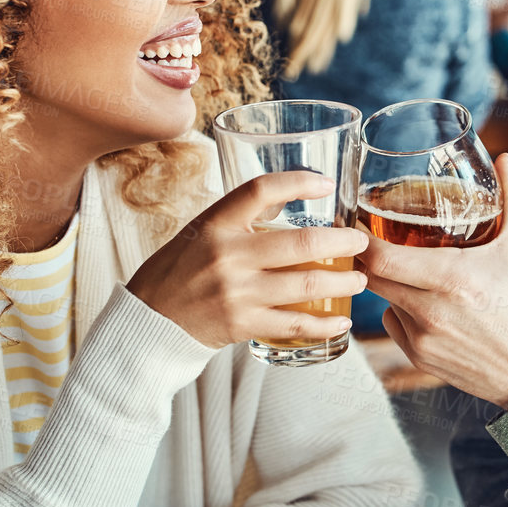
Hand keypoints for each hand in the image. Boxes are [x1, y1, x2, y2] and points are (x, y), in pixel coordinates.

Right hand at [128, 172, 367, 349]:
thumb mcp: (202, 231)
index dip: (299, 181)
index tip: (326, 184)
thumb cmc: (178, 271)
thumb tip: (290, 195)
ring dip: (342, 282)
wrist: (147, 321)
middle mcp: (226, 255)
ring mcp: (235, 292)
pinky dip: (323, 323)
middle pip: (301, 243)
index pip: (261, 190)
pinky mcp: (241, 325)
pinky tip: (341, 320)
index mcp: (214, 224)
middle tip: (360, 241)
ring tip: (359, 279)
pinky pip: (294, 324)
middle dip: (342, 242)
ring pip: (306, 285)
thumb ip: (242, 216)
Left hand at [359, 154, 507, 407]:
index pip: (381, 257)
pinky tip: (425, 303)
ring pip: (383, 299)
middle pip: (372, 276)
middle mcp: (430, 312)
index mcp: (452, 279)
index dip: (360, 237)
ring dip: (390, 282)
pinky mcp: (420, 359)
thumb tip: (504, 162)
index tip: (356, 222)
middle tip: (372, 237)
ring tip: (410, 270)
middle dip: (368, 256)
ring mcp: (422, 339)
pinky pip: (394, 325)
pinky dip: (401, 310)